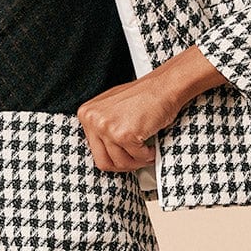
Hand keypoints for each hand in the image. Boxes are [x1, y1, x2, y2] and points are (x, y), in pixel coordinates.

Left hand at [77, 44, 227, 172]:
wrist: (164, 86)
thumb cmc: (143, 95)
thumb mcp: (112, 107)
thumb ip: (103, 126)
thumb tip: (105, 151)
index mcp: (86, 114)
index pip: (93, 151)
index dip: (112, 157)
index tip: (123, 157)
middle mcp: (93, 120)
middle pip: (103, 161)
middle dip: (123, 165)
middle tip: (135, 160)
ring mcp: (107, 128)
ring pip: (121, 162)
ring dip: (137, 162)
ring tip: (146, 153)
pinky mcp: (124, 135)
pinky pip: (137, 157)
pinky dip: (148, 156)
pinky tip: (152, 147)